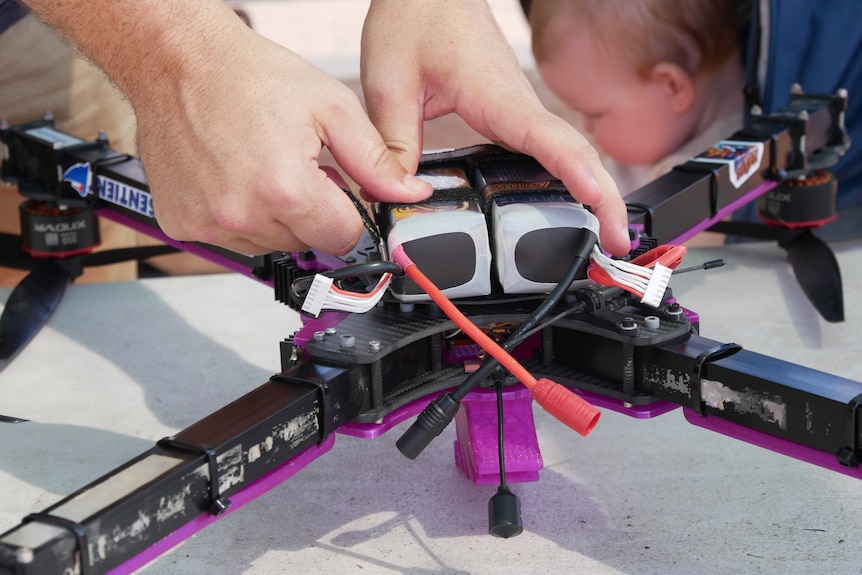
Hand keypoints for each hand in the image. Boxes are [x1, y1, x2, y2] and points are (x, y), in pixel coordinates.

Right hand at [24, 0, 431, 255]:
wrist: (177, 60)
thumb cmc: (248, 76)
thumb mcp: (331, 108)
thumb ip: (375, 161)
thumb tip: (409, 193)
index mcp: (286, 190)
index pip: (344, 239)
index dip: (350, 214)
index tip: (340, 193)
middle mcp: (244, 216)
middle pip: (307, 243)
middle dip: (313, 213)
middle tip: (298, 168)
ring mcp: (209, 224)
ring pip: (270, 246)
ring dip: (277, 218)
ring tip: (264, 169)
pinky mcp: (184, 224)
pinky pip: (230, 241)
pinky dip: (240, 218)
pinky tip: (236, 179)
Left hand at [360, 0, 630, 254]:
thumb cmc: (414, 18)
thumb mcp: (388, 83)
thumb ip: (393, 144)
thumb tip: (403, 196)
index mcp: (495, 95)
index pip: (548, 138)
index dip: (576, 173)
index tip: (599, 204)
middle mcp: (517, 104)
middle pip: (576, 153)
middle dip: (604, 198)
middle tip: (617, 245)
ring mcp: (519, 111)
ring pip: (568, 153)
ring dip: (593, 192)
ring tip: (606, 238)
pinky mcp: (510, 116)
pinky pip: (547, 151)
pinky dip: (568, 179)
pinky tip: (568, 208)